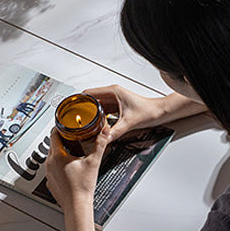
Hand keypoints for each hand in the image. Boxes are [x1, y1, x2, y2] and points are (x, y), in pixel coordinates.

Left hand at [45, 127, 110, 213]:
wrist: (77, 205)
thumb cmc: (82, 187)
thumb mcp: (93, 161)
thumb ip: (100, 144)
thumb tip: (105, 132)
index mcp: (58, 156)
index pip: (54, 135)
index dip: (60, 128)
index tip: (64, 125)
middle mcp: (50, 164)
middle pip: (52, 146)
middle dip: (61, 140)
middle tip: (70, 137)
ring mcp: (48, 174)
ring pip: (51, 158)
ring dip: (59, 153)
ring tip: (70, 152)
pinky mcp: (50, 182)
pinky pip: (52, 170)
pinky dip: (58, 166)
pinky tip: (68, 168)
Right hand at [84, 85, 205, 138]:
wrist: (160, 112)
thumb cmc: (149, 111)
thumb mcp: (130, 122)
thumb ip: (116, 131)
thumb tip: (104, 138)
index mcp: (112, 92)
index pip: (88, 93)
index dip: (77, 101)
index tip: (69, 109)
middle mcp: (111, 94)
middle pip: (89, 100)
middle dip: (81, 110)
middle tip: (73, 120)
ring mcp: (113, 101)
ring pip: (95, 107)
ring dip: (88, 114)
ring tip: (81, 124)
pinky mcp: (116, 107)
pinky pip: (102, 112)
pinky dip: (96, 118)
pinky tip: (93, 126)